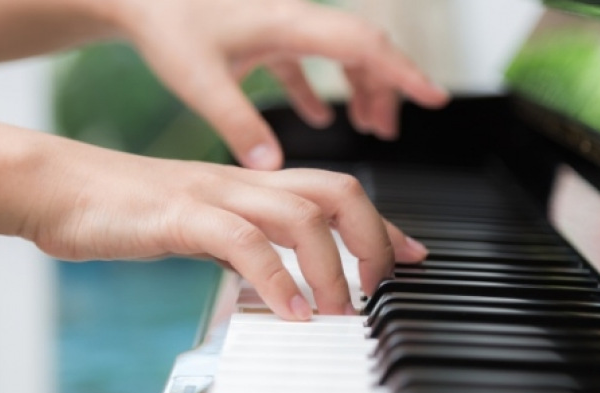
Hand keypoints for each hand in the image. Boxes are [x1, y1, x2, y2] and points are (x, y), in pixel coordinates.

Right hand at [25, 139, 427, 319]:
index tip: (411, 256)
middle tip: (380, 286)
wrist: (60, 187)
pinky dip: (276, 278)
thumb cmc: (127, 209)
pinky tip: (290, 311)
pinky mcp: (181, 215)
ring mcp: (213, 195)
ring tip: (341, 311)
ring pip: (299, 215)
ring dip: (332, 267)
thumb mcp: (199, 226)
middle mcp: (241, 183)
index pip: (332, 193)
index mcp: (249, 185)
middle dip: (373, 238)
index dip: (380, 224)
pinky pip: (243, 242)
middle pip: (334, 191)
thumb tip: (277, 280)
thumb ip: (242, 245)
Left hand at [114, 0, 448, 169]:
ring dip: (360, 87)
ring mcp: (282, 25)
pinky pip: (309, 60)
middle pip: (361, 48)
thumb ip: (237, 124)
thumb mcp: (201, 81)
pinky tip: (320, 117)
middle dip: (385, 87)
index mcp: (287, 24)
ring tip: (369, 126)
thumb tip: (271, 165)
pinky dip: (322, 89)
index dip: (402, 72)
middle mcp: (293, 19)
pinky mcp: (267, 34)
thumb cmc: (165, 24)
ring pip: (341, 52)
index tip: (434, 97)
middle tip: (390, 129)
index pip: (362, 44)